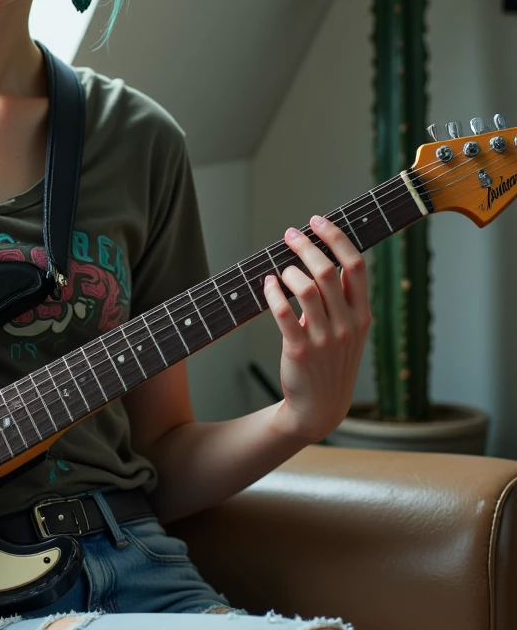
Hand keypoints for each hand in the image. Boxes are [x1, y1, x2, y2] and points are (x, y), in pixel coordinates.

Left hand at [263, 214, 370, 443]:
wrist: (320, 407)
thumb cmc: (332, 361)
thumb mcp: (350, 331)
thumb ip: (344, 299)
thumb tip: (329, 257)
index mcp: (363, 315)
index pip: (355, 265)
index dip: (336, 238)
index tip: (318, 221)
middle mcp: (347, 324)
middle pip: (327, 271)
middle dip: (306, 245)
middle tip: (290, 233)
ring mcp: (324, 338)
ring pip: (304, 288)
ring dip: (288, 270)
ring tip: (280, 269)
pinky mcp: (299, 349)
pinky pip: (283, 312)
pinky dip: (273, 292)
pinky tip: (267, 284)